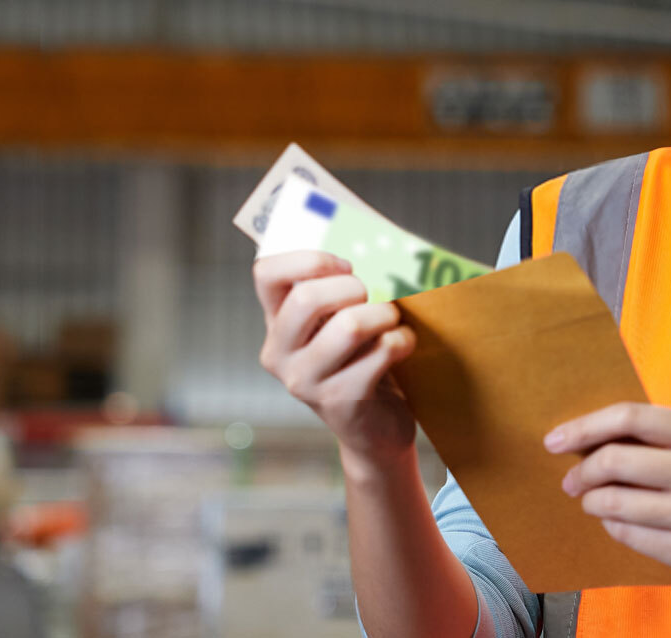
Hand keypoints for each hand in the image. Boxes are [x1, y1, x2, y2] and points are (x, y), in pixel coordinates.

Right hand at [255, 251, 418, 470]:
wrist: (374, 429)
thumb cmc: (362, 359)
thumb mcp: (342, 321)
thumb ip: (344, 286)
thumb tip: (379, 240)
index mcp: (276, 323)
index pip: (266, 273)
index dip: (308, 259)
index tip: (346, 265)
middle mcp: (280, 353)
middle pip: (307, 298)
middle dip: (354, 287)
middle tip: (378, 295)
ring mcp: (305, 382)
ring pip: (349, 326)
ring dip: (384, 314)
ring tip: (394, 320)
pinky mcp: (339, 402)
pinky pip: (380, 353)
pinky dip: (401, 340)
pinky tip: (403, 345)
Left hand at [545, 402, 670, 586]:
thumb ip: (663, 436)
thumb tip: (593, 438)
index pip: (629, 418)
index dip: (584, 427)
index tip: (556, 440)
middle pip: (614, 462)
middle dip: (581, 471)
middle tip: (572, 479)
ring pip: (613, 503)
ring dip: (592, 501)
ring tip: (593, 499)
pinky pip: (628, 535)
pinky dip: (613, 525)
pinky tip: (618, 520)